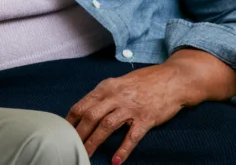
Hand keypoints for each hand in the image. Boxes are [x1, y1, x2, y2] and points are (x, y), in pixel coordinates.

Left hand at [66, 64, 186, 162]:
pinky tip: (116, 161)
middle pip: (90, 116)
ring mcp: (131, 108)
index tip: (62, 130)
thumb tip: (87, 108)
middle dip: (78, 133)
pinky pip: (132, 136)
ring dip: (94, 142)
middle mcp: (116, 96)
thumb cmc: (144, 82)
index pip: (82, 104)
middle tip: (69, 146)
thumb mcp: (118, 83)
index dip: (71, 119)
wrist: (173, 80)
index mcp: (106, 87)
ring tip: (86, 154)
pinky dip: (123, 149)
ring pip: (107, 126)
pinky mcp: (146, 119)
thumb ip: (103, 95)